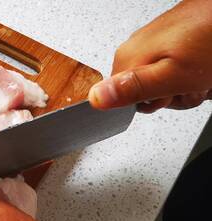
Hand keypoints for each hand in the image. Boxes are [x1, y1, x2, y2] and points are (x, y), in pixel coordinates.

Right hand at [89, 0, 211, 112]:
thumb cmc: (211, 42)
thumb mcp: (172, 76)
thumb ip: (133, 89)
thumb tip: (95, 99)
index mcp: (128, 58)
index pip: (122, 100)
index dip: (150, 104)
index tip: (167, 94)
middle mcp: (135, 48)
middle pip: (142, 93)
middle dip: (170, 97)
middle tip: (187, 85)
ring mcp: (151, 43)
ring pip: (159, 83)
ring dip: (182, 86)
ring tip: (198, 76)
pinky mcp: (167, 41)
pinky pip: (171, 69)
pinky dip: (188, 74)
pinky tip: (199, 67)